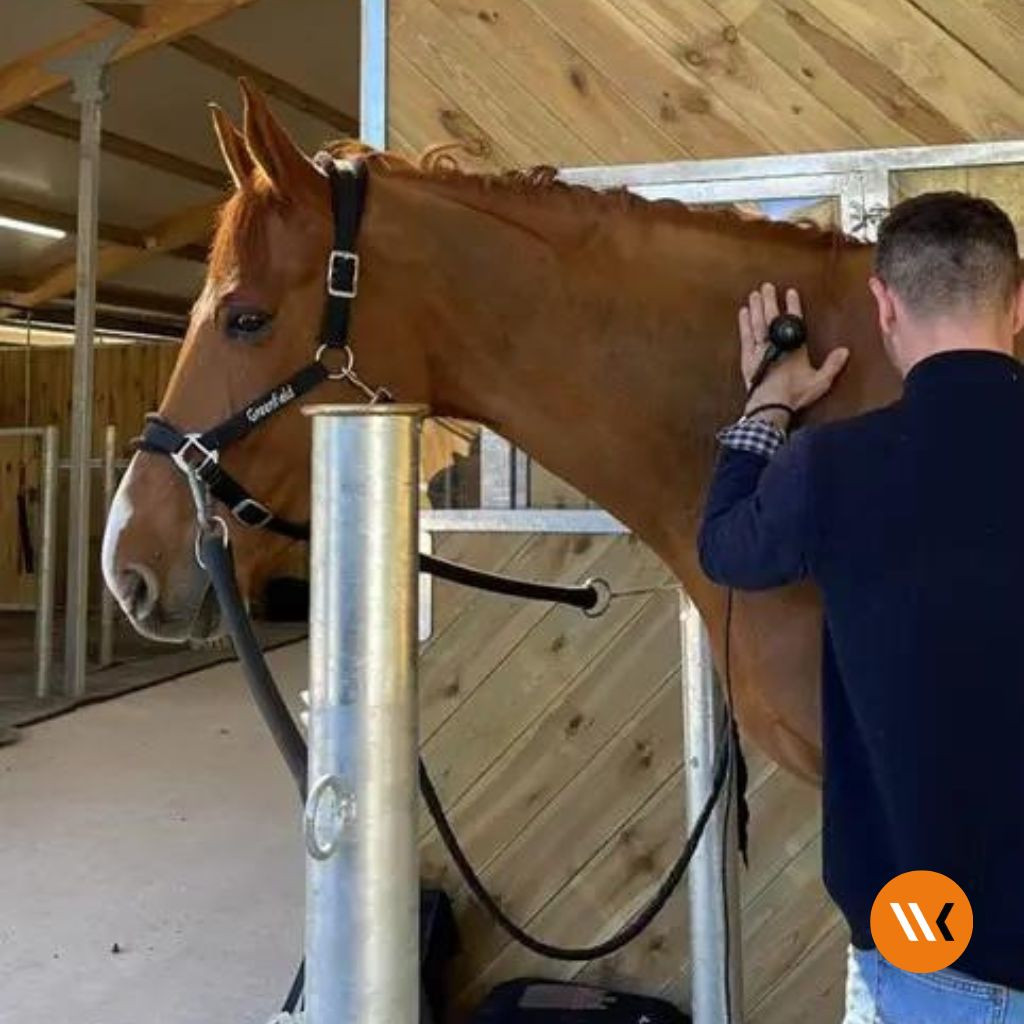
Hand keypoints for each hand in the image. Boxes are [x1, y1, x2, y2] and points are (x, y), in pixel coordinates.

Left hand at [739, 283, 849, 411]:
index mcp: (794, 348)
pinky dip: (744, 324)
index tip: (790, 292)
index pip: (794, 322)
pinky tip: (743, 313)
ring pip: (757, 324)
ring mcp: (760, 350)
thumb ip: (832, 365)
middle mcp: (776, 345)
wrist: (771, 407)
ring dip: (756, 307)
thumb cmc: (794, 395)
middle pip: (772, 318)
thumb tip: (844, 351)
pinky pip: (745, 336)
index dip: (793, 306)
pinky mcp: (747, 358)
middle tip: (766, 286)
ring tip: (755, 294)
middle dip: (770, 300)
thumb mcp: (819, 382)